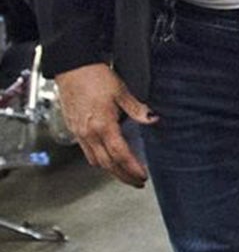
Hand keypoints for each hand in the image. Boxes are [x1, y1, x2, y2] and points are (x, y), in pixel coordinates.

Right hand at [56, 62, 153, 186]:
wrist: (72, 68)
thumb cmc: (95, 77)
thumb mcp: (122, 91)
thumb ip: (137, 109)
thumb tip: (152, 119)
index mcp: (103, 125)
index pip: (120, 154)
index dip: (132, 168)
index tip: (142, 176)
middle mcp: (89, 133)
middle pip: (107, 164)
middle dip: (123, 176)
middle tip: (137, 182)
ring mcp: (79, 133)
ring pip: (95, 161)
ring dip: (111, 171)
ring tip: (125, 175)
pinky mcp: (73, 130)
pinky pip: (87, 152)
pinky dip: (99, 160)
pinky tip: (108, 160)